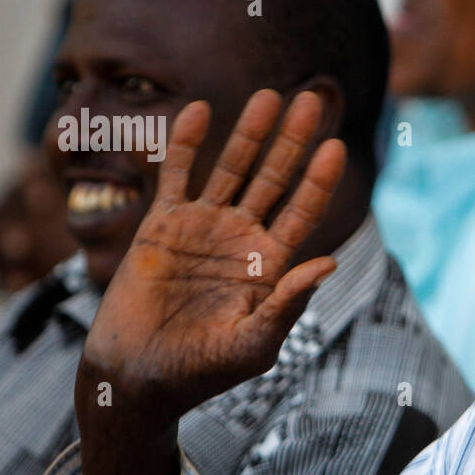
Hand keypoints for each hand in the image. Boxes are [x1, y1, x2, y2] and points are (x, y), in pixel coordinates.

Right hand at [79, 89, 345, 423]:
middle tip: (312, 98)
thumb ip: (288, 303)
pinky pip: (176, 175)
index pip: (303, 211)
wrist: (139, 378)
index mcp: (270, 265)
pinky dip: (187, 144)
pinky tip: (202, 110)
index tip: (335, 147)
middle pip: (275, 179)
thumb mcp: (254, 344)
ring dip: (250, 133)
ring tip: (270, 95)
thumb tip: (328, 263)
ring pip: (233, 169)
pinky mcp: (161, 225)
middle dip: (293, 141)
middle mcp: (241, 239)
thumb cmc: (202, 372)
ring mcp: (202, 227)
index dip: (319, 180)